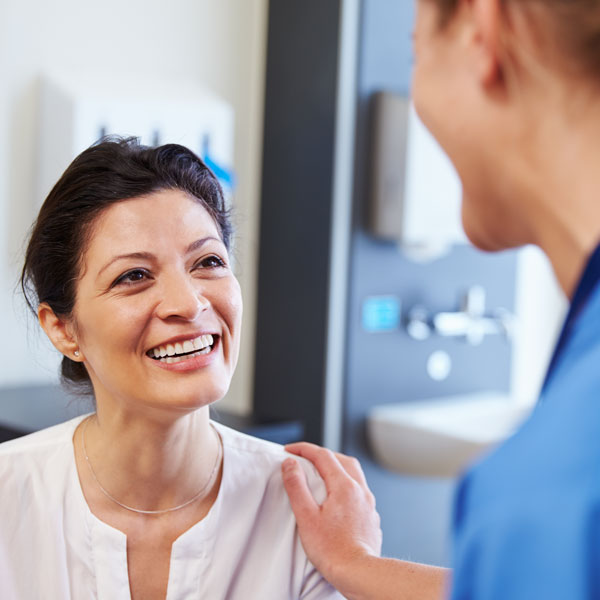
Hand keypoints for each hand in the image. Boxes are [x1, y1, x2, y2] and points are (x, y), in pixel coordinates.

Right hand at [282, 442, 382, 590]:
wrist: (359, 572)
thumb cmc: (332, 550)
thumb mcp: (306, 516)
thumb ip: (297, 486)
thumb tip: (290, 464)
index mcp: (344, 486)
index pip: (323, 455)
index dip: (304, 449)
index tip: (290, 450)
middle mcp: (360, 490)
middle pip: (342, 459)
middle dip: (323, 454)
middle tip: (305, 457)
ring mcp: (368, 503)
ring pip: (354, 474)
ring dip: (337, 467)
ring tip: (322, 473)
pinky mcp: (371, 517)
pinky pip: (360, 490)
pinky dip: (347, 484)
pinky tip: (338, 497)